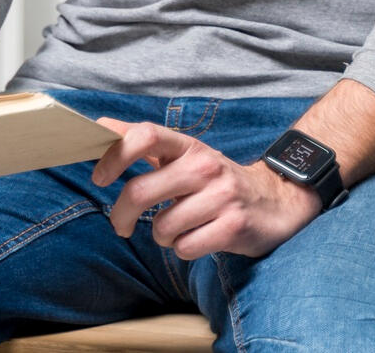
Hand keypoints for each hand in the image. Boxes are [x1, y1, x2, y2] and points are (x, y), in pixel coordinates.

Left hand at [93, 120, 318, 259]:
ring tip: (175, 229)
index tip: (98, 178)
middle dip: (120, 215)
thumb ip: (143, 142)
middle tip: (120, 224)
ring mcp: (221, 195)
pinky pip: (185, 247)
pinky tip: (196, 238)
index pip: (144, 136)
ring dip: (160, 235)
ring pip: (162, 226)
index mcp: (187, 146)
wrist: (275, 201)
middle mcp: (204, 165)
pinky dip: (183, 249)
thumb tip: (99, 126)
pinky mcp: (234, 226)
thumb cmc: (214, 180)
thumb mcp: (183, 155)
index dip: (114, 155)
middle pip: (141, 191)